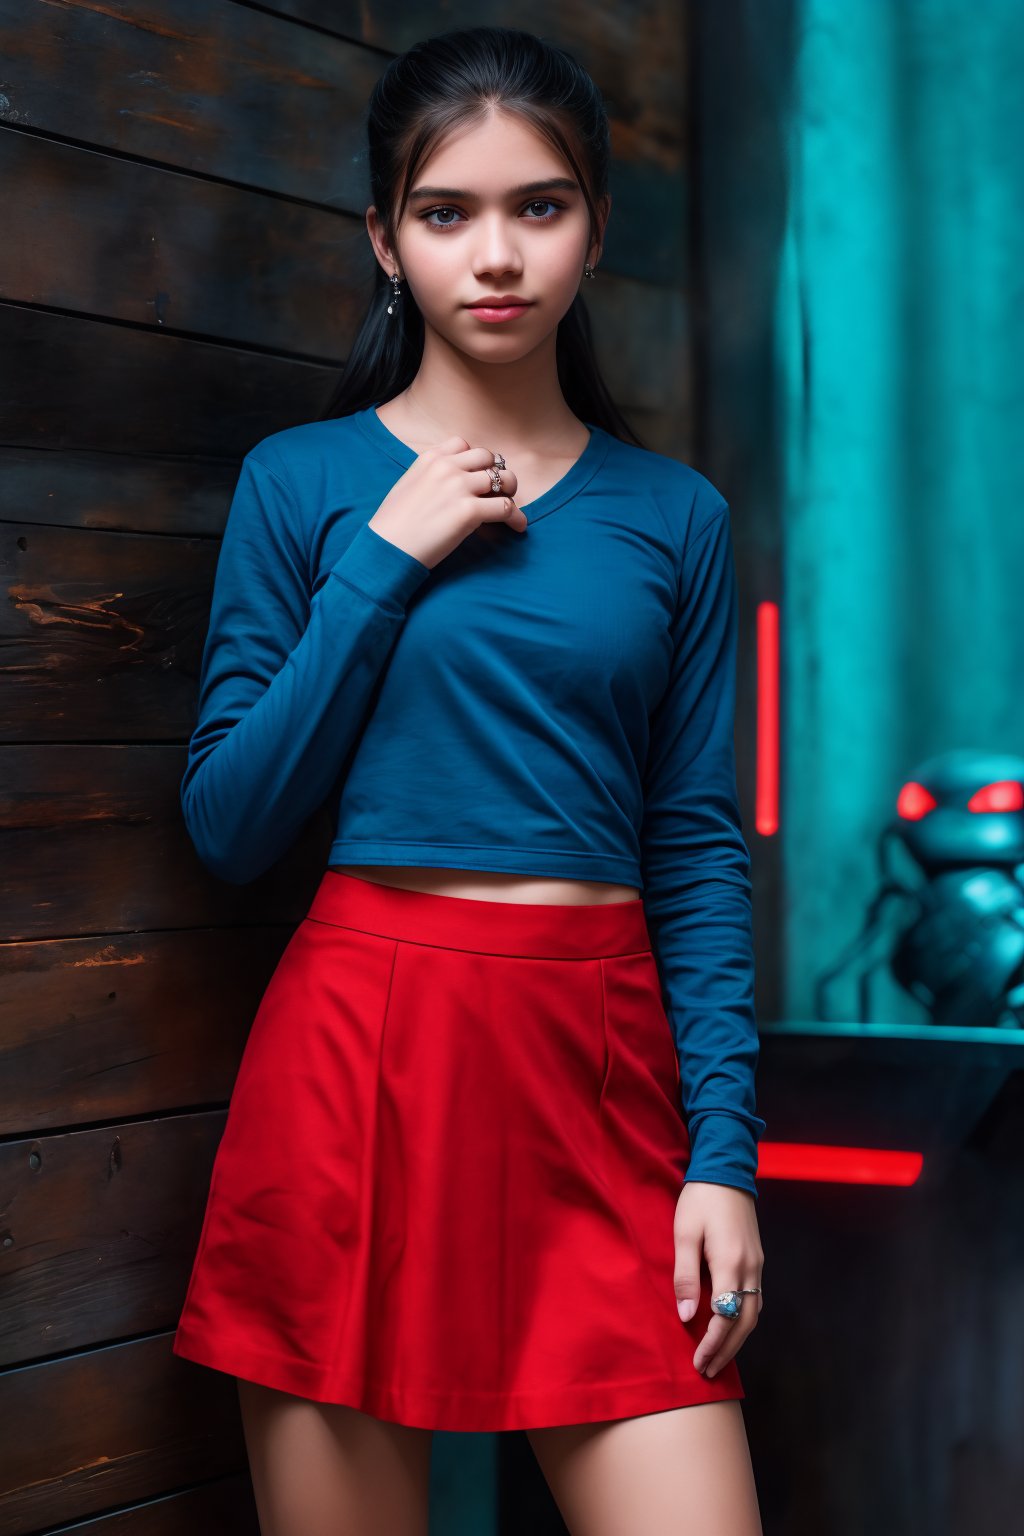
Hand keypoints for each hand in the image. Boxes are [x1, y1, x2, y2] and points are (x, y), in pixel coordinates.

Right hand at [368, 435, 525, 569]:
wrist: (387, 547)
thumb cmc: (394, 524)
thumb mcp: (408, 485)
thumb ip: (430, 475)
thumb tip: (450, 482)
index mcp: (430, 458)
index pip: (464, 444)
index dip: (475, 460)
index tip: (478, 475)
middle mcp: (447, 467)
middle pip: (488, 458)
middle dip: (497, 472)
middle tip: (500, 491)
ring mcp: (459, 487)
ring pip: (503, 480)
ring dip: (511, 493)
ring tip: (512, 508)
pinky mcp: (469, 511)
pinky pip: (506, 507)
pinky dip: (516, 517)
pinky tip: (518, 526)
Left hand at [673, 1180, 763, 1378]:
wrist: (726, 1170)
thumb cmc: (700, 1199)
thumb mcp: (684, 1234)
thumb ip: (685, 1276)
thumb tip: (688, 1316)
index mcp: (731, 1263)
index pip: (726, 1317)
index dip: (713, 1343)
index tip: (698, 1362)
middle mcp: (750, 1268)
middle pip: (745, 1323)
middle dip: (726, 1350)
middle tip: (707, 1371)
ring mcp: (757, 1264)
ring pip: (753, 1314)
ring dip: (737, 1340)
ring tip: (717, 1359)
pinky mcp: (756, 1259)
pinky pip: (754, 1300)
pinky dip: (743, 1322)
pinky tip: (730, 1329)